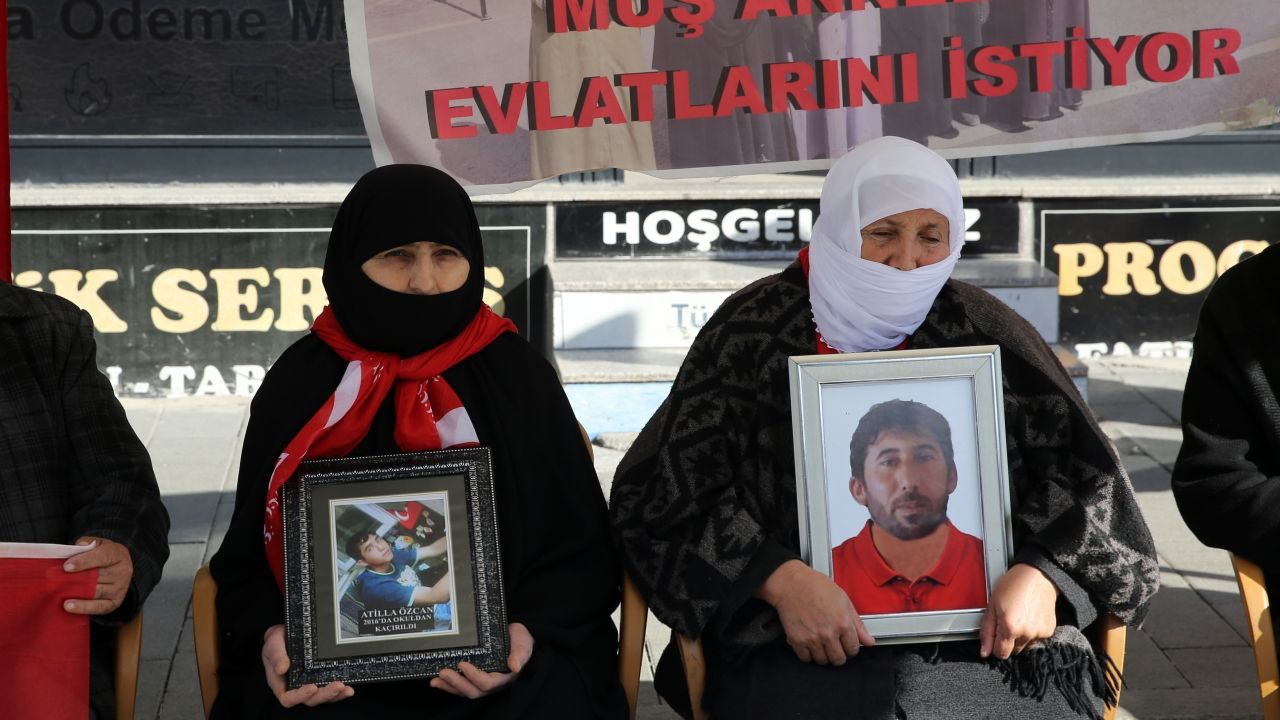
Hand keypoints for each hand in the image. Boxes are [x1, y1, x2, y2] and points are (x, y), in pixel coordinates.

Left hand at [63, 537, 131, 614]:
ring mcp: (120, 588)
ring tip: (59, 594)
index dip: (83, 561)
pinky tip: (68, 606)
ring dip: (76, 593)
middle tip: (55, 582)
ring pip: (96, 592)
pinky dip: (83, 607)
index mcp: (119, 554)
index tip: (66, 567)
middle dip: (75, 579)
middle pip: (97, 576)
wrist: (117, 569)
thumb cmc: (102, 555)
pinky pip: (98, 607)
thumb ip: (87, 543)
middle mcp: (123, 571)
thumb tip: (79, 546)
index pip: (102, 557)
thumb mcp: (97, 544)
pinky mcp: (115, 602)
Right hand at [261, 625, 354, 706]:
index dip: (300, 696)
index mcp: (281, 684)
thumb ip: (276, 656)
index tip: (311, 687)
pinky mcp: (321, 678)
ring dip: (335, 695)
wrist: (286, 634)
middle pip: (310, 699)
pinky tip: (349, 688)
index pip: (288, 698)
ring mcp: (309, 683)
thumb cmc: (277, 642)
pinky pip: (329, 688)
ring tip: (345, 688)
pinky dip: (340, 691)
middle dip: (324, 695)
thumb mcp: (272, 645)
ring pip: (322, 696)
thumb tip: (281, 668)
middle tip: (337, 686)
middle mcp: (296, 687)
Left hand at [431, 622, 532, 697]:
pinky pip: (461, 685)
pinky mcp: (474, 677)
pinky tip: (436, 680)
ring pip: (465, 690)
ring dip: (450, 686)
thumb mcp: (523, 644)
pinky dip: (448, 684)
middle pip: (473, 691)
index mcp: (504, 677)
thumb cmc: (521, 640)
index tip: (463, 664)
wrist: (516, 635)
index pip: (487, 683)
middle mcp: (492, 683)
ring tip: (436, 680)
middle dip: (457, 683)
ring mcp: (482, 681)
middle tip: (443, 672)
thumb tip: (515, 666)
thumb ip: (520, 654)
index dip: (474, 676)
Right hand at [756, 560, 874, 664]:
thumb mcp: (843, 600)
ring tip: (821, 643)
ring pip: (822, 661)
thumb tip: (868, 641)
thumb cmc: (815, 586)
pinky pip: (806, 658)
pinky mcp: (797, 640)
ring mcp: (812, 638)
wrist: (790, 583)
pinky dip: (808, 654)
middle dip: (838, 654)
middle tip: (834, 645)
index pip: (853, 649)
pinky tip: (809, 644)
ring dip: (823, 655)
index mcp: (843, 623)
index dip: (851, 648)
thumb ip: (857, 623)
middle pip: (838, 659)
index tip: (846, 645)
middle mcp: (828, 633)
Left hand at [980, 563, 1059, 659]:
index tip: (995, 635)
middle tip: (1006, 621)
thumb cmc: (1013, 585)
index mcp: (1010, 628)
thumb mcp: (992, 605)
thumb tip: (984, 652)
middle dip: (1007, 640)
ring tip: (1018, 618)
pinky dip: (1031, 633)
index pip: (1001, 654)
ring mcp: (1040, 633)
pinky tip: (1028, 618)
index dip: (995, 646)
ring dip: (1019, 637)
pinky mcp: (1049, 631)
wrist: (1037, 576)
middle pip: (1013, 651)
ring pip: (1024, 646)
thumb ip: (987, 631)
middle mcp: (1027, 633)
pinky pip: (1036, 639)